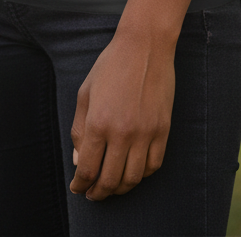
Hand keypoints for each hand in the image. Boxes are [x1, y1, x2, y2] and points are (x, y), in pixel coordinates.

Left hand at [69, 28, 174, 201]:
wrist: (145, 46)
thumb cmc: (111, 66)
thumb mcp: (86, 93)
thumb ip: (79, 129)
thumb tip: (79, 161)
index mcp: (99, 123)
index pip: (88, 169)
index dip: (81, 184)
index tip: (78, 188)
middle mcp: (122, 132)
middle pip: (110, 180)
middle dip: (98, 193)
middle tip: (93, 194)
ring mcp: (145, 133)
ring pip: (133, 178)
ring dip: (120, 188)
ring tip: (112, 186)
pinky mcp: (163, 130)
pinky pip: (154, 165)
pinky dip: (142, 175)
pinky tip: (133, 171)